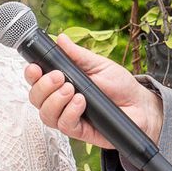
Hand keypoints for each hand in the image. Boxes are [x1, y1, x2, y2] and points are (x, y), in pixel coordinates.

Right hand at [25, 36, 163, 150]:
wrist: (140, 105)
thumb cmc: (119, 85)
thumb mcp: (99, 64)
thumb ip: (78, 55)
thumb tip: (60, 38)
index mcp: (62, 83)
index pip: (37, 80)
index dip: (31, 74)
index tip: (35, 67)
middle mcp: (61, 101)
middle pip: (36, 98)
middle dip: (42, 86)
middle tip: (59, 77)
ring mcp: (69, 116)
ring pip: (46, 114)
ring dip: (55, 100)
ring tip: (72, 90)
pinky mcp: (79, 131)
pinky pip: (64, 125)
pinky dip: (70, 112)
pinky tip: (81, 102)